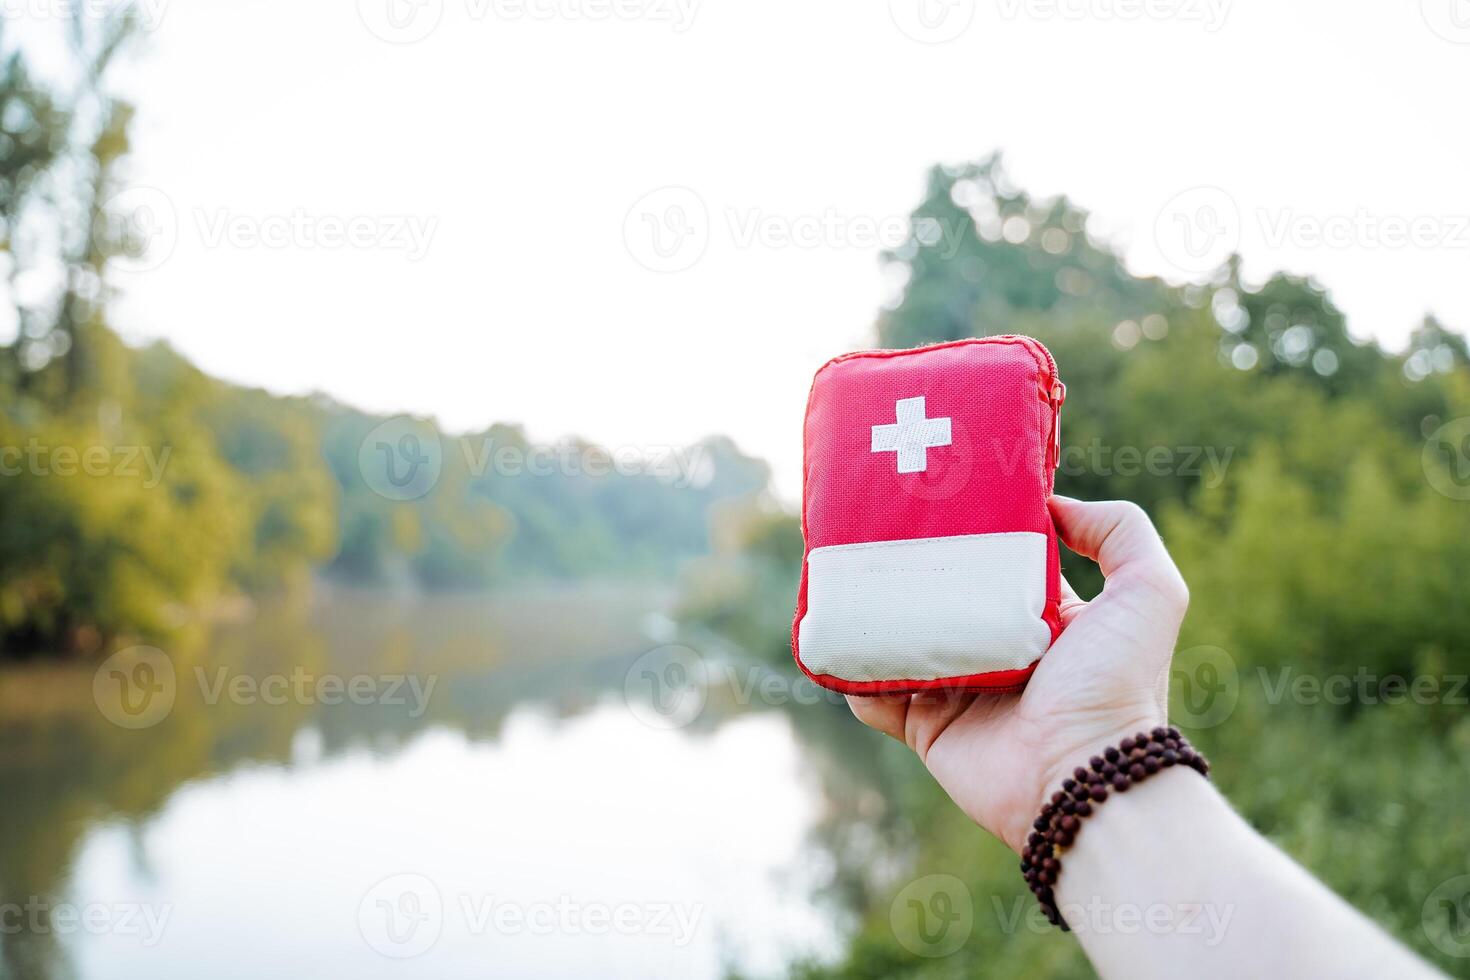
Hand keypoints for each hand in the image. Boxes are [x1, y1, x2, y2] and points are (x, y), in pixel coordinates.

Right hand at [847, 496, 1189, 853]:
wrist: (1083, 777)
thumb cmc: (1116, 685)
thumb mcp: (1149, 591)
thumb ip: (1121, 532)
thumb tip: (1052, 502)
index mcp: (1047, 621)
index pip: (999, 566)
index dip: (971, 535)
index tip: (936, 500)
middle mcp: (1000, 654)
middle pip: (942, 601)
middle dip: (910, 573)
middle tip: (872, 535)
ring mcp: (959, 693)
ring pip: (901, 645)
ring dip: (872, 619)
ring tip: (844, 582)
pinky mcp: (927, 730)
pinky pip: (876, 697)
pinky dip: (853, 676)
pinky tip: (838, 642)